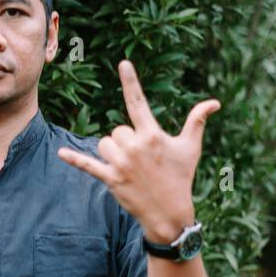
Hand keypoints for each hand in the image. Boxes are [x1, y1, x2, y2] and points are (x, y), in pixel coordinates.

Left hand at [56, 60, 219, 241]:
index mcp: (152, 135)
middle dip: (127, 141)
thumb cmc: (181, 177)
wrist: (169, 213)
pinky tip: (60, 154)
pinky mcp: (110, 178)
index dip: (131, 82)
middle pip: (117, 130)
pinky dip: (74, 160)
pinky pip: (87, 165)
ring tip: (130, 167)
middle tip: (142, 160)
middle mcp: (135, 147)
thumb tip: (215, 102)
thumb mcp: (191, 147)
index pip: (138, 102)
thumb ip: (197, 121)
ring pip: (105, 144)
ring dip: (113, 152)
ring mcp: (121, 163)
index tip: (124, 63)